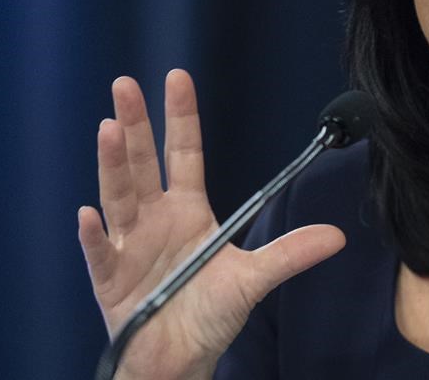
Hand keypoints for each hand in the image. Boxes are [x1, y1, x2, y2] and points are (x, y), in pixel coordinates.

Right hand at [78, 70, 345, 378]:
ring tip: (108, 130)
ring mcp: (129, 245)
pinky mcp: (110, 279)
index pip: (184, 153)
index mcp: (188, 210)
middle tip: (124, 85)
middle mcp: (154, 219)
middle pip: (142, 164)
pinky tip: (90, 215)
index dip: (180, 116)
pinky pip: (101, 254)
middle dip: (134, 125)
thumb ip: (290, 253)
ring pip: (118, 197)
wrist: (179, 359)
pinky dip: (95, 236)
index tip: (177, 77)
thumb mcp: (253, 278)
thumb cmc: (210, 314)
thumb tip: (338, 236)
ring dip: (112, 165)